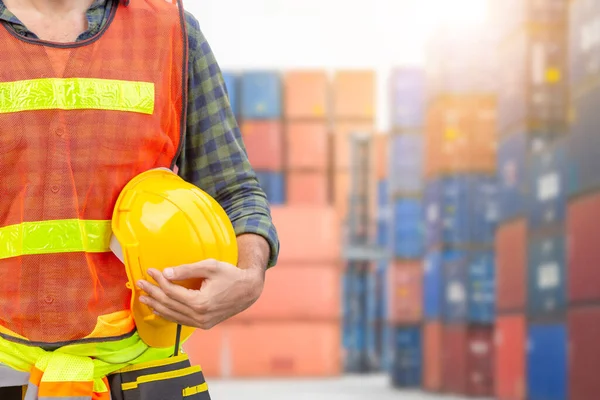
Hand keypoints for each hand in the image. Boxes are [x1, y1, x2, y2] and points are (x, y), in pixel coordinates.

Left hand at [136, 259, 264, 329]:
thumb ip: (187, 269)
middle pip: (169, 304)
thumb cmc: (231, 275)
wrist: (248, 290)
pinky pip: (181, 320)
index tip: (150, 271)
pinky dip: (168, 314)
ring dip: (156, 306)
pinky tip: (158, 309)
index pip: (172, 292)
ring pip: (172, 315)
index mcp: (201, 302)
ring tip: (143, 298)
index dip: (159, 281)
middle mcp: (200, 316)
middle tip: (140, 284)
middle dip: (153, 293)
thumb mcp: (210, 267)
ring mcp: (202, 323)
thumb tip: (166, 272)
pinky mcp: (204, 324)